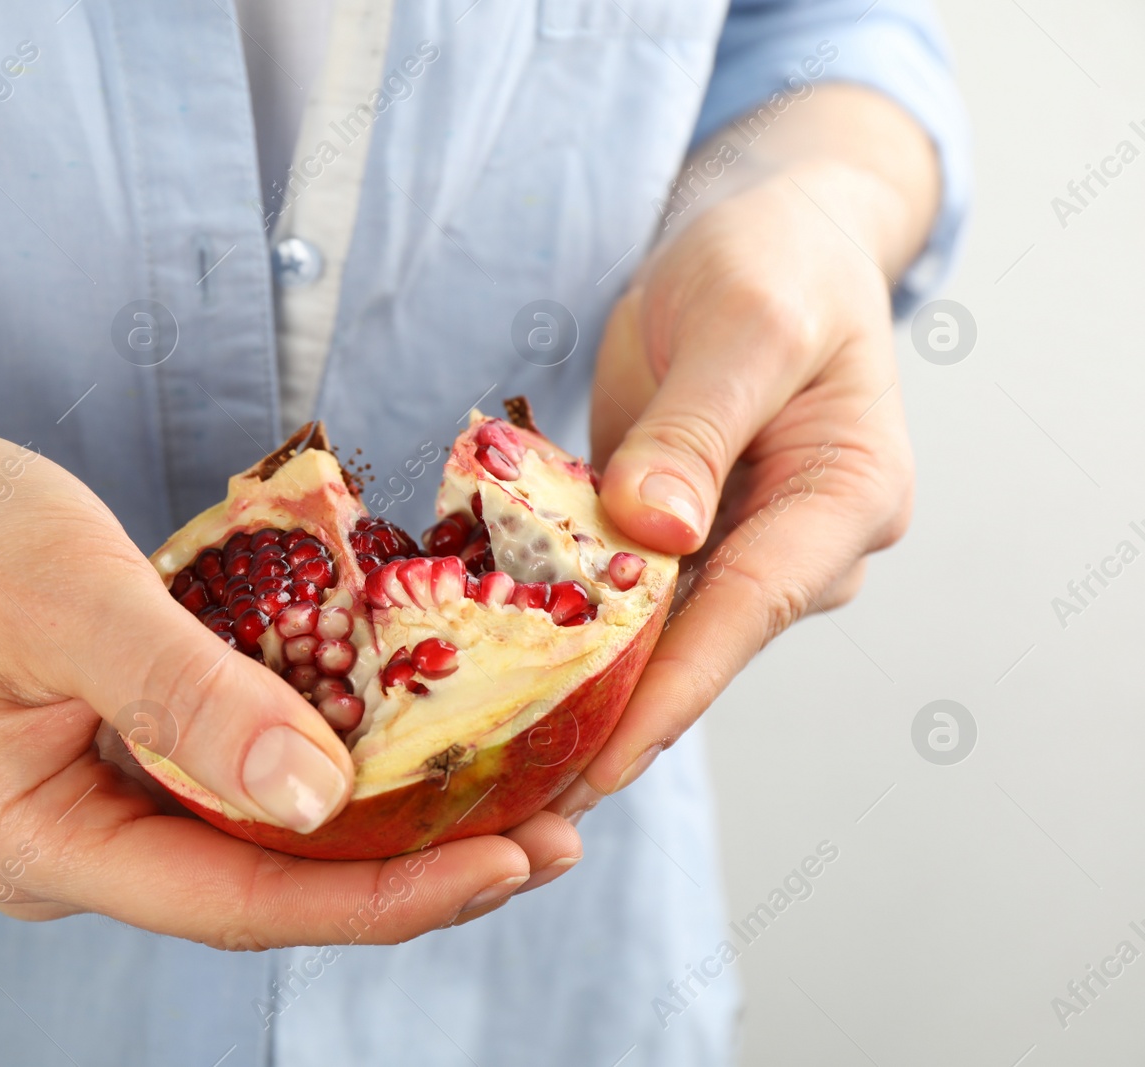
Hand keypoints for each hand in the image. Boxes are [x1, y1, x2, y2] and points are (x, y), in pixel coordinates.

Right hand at [0, 388, 570, 946]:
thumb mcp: (71, 598)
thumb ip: (190, 698)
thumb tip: (316, 798)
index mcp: (41, 846)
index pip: (241, 901)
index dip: (384, 894)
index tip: (511, 860)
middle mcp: (76, 852)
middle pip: (265, 891)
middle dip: (409, 872)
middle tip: (550, 836)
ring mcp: (96, 809)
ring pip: (259, 844)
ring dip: (380, 827)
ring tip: (513, 801)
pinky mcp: (118, 757)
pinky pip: (238, 784)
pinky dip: (327, 770)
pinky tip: (410, 748)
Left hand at [550, 160, 918, 817]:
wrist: (764, 239)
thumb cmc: (773, 263)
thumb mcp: (744, 323)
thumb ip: (701, 426)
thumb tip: (657, 535)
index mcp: (847, 497)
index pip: (751, 609)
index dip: (674, 692)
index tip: (601, 765)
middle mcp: (802, 545)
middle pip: (702, 644)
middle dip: (616, 718)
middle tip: (520, 792)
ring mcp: (740, 545)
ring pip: (658, 631)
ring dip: (582, 686)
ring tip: (496, 761)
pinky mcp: (681, 536)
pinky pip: (624, 592)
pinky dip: (565, 625)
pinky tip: (496, 674)